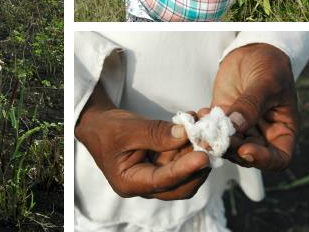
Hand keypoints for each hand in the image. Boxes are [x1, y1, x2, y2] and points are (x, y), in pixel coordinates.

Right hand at [75, 83, 210, 199]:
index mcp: (129, 182)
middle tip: (210, 142)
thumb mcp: (127, 129)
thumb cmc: (106, 128)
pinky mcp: (162, 163)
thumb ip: (155, 133)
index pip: (162, 181)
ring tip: (204, 125)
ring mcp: (155, 174)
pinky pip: (181, 157)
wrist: (98, 124)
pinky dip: (190, 142)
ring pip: (185, 170)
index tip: (203, 156)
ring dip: (197, 149)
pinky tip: (195, 123)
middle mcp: (145, 184)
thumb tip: (185, 134)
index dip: (184, 169)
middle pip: (180, 185)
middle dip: (197, 164)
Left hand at [210, 43, 297, 170]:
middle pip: (247, 155)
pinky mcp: (222, 116)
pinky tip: (200, 114)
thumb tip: (236, 125)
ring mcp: (241, 127)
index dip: (263, 160)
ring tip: (205, 127)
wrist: (253, 52)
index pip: (278, 158)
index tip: (245, 150)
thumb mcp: (266, 83)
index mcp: (282, 131)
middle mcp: (262, 134)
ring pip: (227, 144)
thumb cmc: (270, 67)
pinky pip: (213, 128)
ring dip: (214, 139)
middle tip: (217, 138)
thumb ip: (251, 104)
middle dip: (231, 149)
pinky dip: (204, 126)